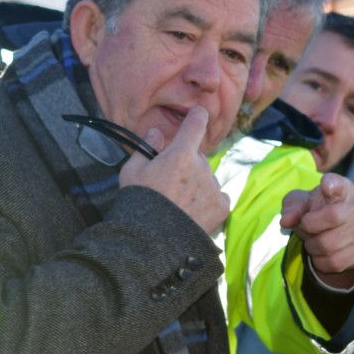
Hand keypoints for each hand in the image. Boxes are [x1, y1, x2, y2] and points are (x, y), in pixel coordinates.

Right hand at [118, 106, 229, 233]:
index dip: (198, 116)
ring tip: (179, 204)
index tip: (199, 113)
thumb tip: (157, 131)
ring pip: (208, 179)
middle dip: (188, 166)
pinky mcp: (222, 207)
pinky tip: (194, 212)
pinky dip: (210, 201)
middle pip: (198, 158)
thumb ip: (145, 148)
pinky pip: (218, 197)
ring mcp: (214, 187)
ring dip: (198, 185)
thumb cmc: (139, 202)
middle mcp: (202, 167)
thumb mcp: (132, 172)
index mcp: (180, 154)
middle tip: (170, 185)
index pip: (195, 124)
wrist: (153, 241)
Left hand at [280, 173, 353, 289]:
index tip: (325, 186)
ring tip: (311, 240)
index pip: (340, 184)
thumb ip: (292, 208)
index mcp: (343, 189)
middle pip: (332, 217)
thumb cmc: (314, 210)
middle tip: (304, 226)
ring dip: (311, 245)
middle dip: (309, 225)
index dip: (333, 184)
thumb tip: (286, 221)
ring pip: (328, 244)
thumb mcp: (299, 203)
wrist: (331, 231)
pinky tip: (319, 252)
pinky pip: (332, 262)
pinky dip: (319, 261)